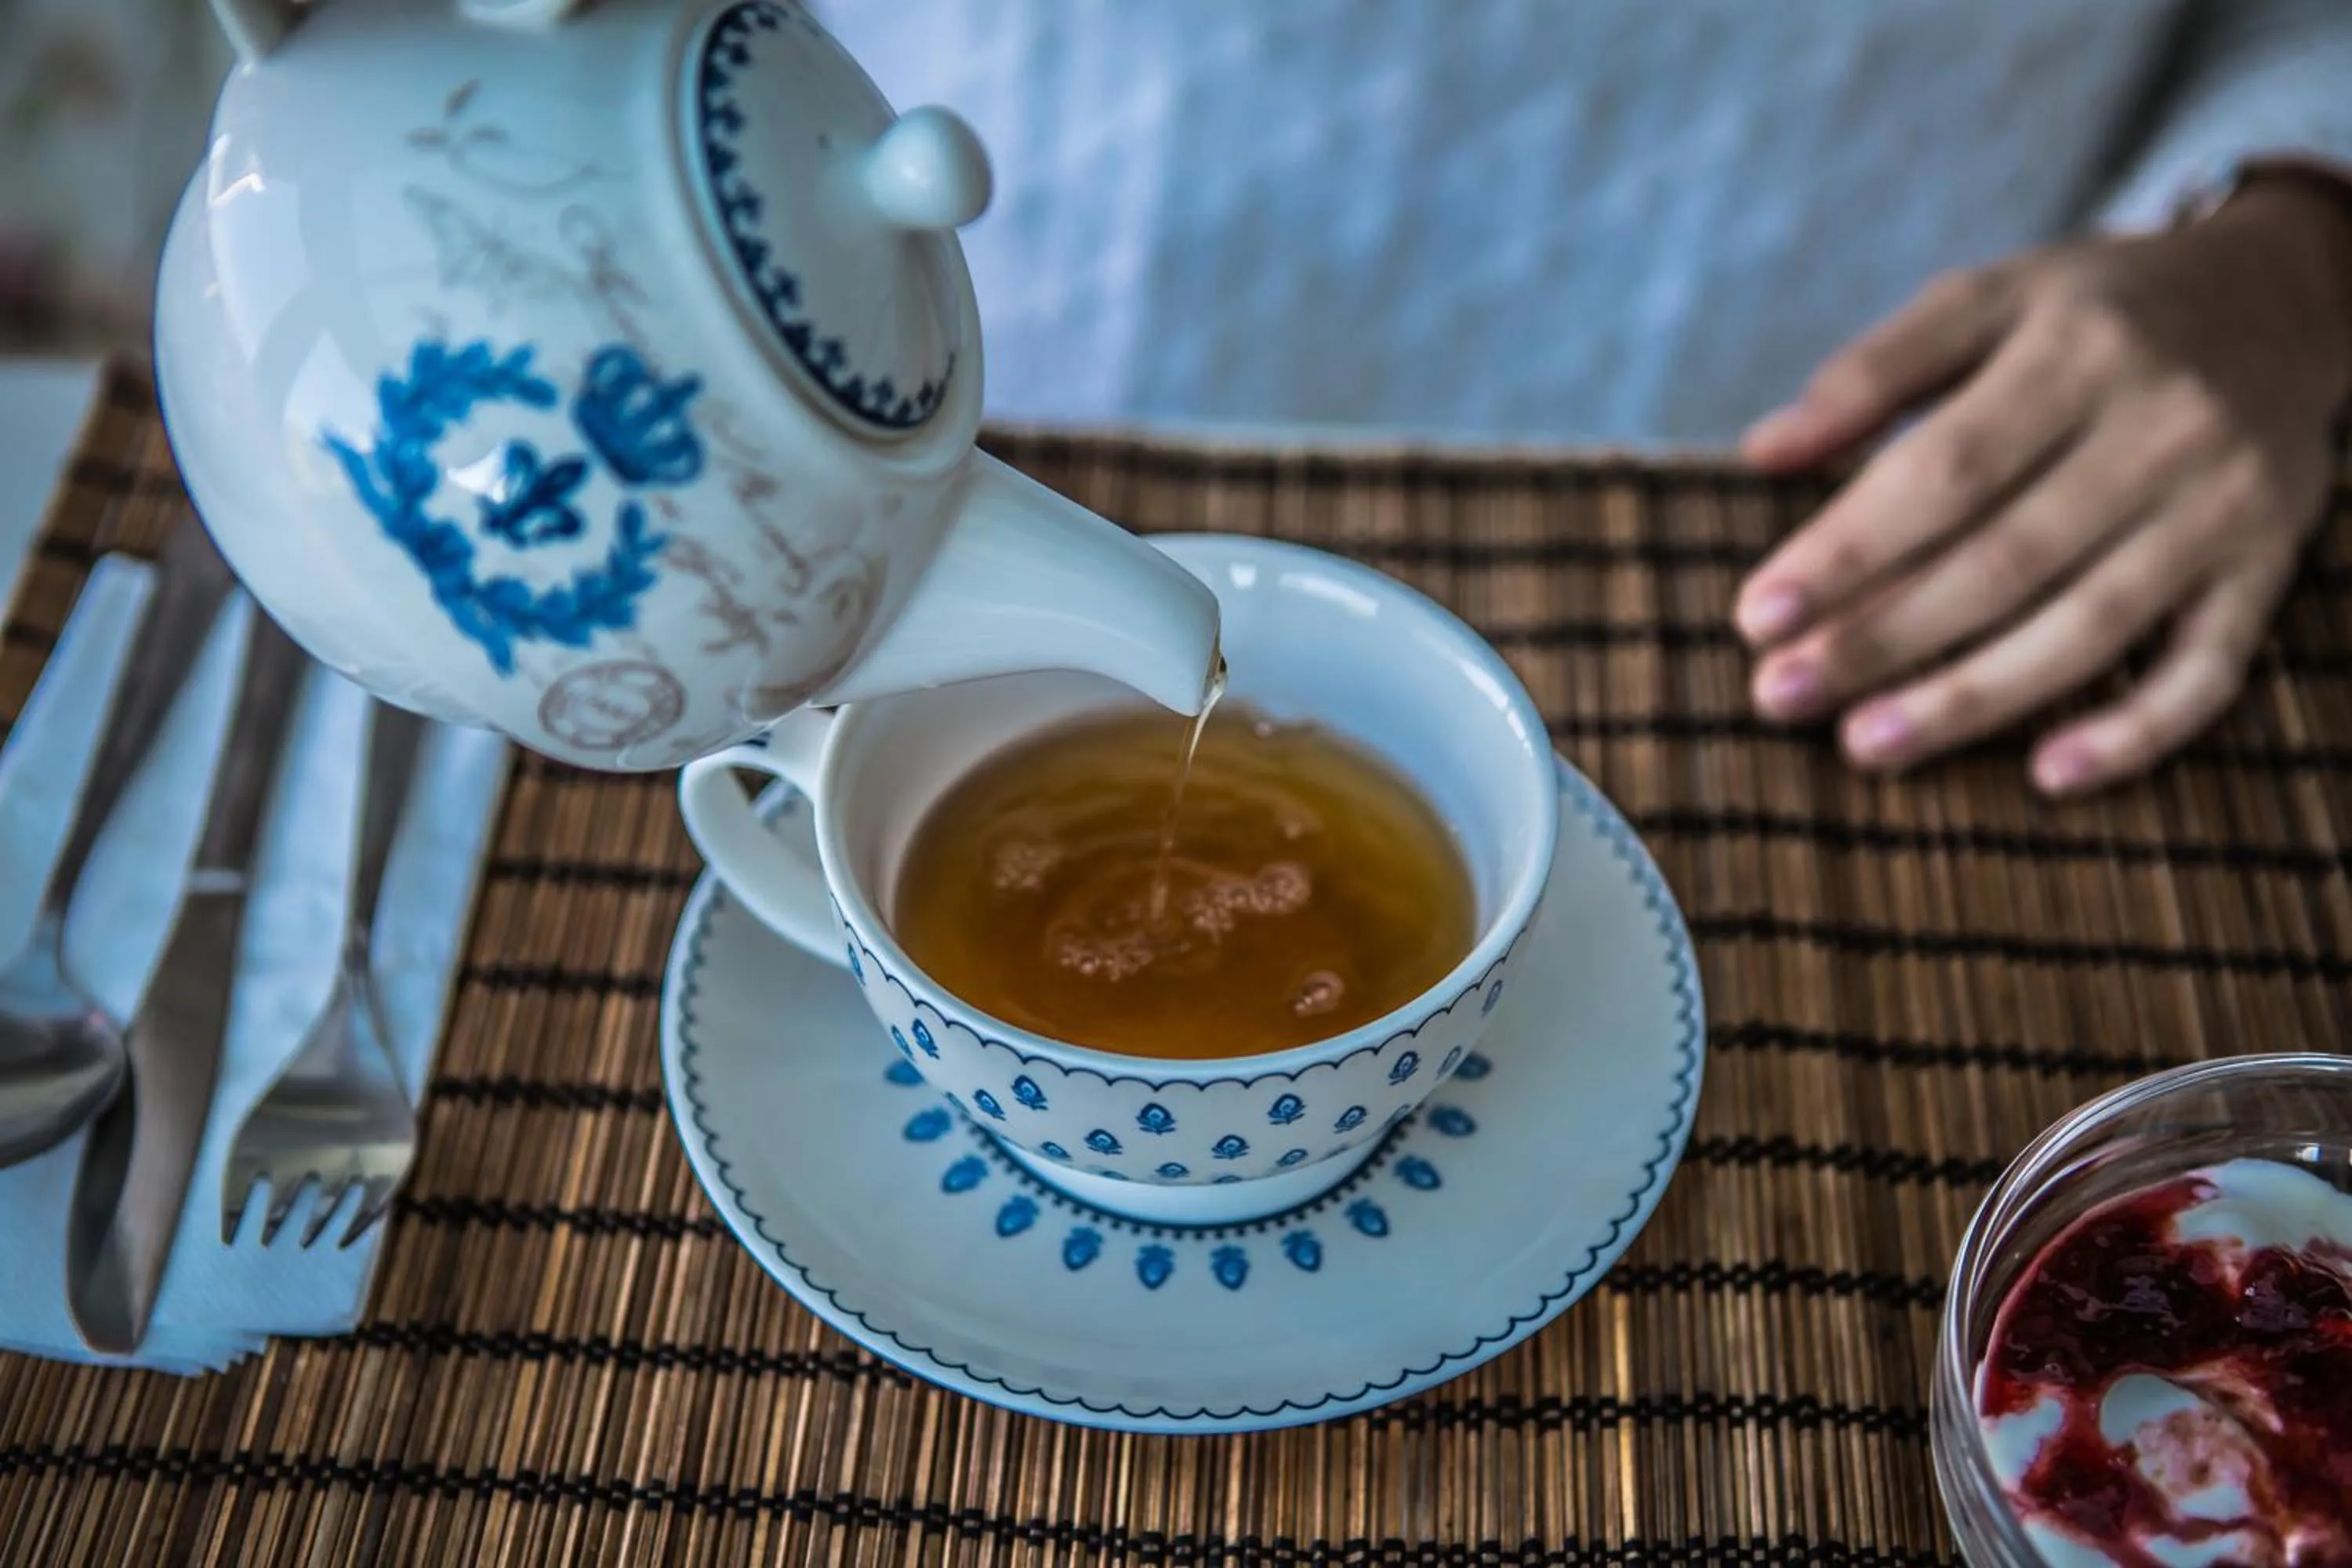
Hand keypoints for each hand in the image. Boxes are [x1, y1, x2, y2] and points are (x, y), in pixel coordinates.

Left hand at [1735, 175, 2351, 795]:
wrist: (2285, 296)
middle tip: (1781, 695)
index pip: (1946, 471)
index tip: (1758, 615)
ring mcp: (2221, 507)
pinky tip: (2048, 774)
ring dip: (1972, 699)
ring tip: (1864, 745)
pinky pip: (2207, 669)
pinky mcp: (2266, 567)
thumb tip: (1762, 452)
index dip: (1848, 551)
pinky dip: (2135, 732)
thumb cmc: (2098, 311)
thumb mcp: (1988, 298)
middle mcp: (2160, 430)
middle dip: (1883, 639)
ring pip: (2089, 626)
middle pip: (2006, 561)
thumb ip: (1874, 370)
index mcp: (2077, 352)